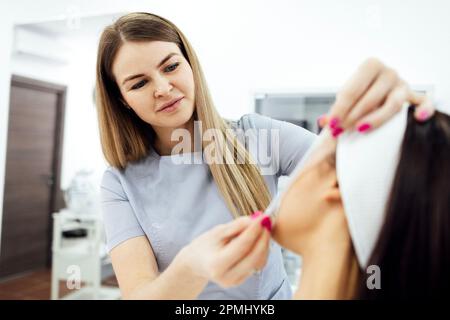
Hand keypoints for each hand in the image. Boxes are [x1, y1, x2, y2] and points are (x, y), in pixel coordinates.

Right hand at [180, 213, 270, 287]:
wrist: (197, 262)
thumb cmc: (206, 244)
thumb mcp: (217, 232)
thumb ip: (235, 226)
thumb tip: (254, 220)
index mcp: (217, 265)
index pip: (242, 246)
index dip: (254, 230)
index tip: (262, 216)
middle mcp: (227, 277)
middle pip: (254, 256)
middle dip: (263, 237)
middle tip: (267, 221)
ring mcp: (235, 281)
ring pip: (259, 261)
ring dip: (264, 243)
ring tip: (263, 227)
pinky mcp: (242, 280)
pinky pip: (257, 264)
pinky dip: (261, 250)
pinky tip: (259, 238)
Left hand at [319, 58, 434, 135]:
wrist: (374, 94)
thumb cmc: (358, 97)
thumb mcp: (345, 100)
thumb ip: (335, 110)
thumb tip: (323, 122)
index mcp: (370, 65)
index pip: (352, 90)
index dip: (340, 109)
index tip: (331, 125)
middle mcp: (390, 72)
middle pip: (371, 97)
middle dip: (353, 116)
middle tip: (341, 132)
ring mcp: (404, 85)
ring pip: (393, 104)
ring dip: (375, 119)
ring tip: (360, 130)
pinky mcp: (415, 98)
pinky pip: (424, 103)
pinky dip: (424, 109)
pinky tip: (418, 119)